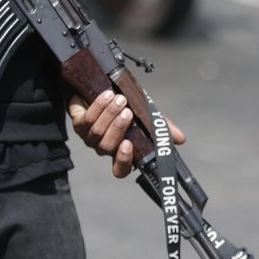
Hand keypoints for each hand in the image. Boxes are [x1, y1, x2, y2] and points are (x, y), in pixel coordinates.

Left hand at [67, 91, 185, 178]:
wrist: (98, 88)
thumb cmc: (124, 106)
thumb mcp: (144, 114)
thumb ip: (160, 126)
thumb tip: (180, 138)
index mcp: (120, 150)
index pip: (120, 169)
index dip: (123, 162)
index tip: (128, 145)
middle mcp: (104, 147)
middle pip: (108, 146)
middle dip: (117, 128)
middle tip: (127, 112)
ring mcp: (89, 137)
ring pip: (97, 132)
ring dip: (109, 114)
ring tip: (119, 99)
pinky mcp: (78, 124)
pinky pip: (86, 119)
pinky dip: (97, 107)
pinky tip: (106, 95)